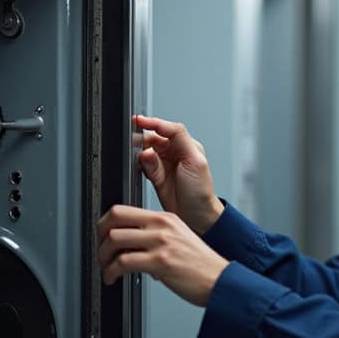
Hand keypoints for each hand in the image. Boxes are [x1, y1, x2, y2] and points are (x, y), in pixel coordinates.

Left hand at [98, 204, 228, 306]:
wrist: (219, 280)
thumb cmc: (200, 264)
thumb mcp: (179, 238)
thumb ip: (157, 234)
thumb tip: (129, 242)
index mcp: (165, 218)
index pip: (123, 210)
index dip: (105, 223)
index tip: (103, 236)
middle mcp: (162, 226)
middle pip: (114, 218)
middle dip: (99, 236)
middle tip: (101, 251)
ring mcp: (161, 242)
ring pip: (114, 239)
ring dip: (103, 257)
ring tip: (107, 268)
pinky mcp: (160, 262)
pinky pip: (123, 262)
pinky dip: (111, 272)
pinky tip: (113, 278)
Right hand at [133, 115, 222, 233]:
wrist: (196, 216)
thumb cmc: (201, 191)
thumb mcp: (196, 161)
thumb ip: (179, 143)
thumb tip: (157, 136)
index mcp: (186, 145)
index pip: (168, 128)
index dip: (153, 122)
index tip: (139, 121)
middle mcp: (174, 152)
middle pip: (153, 138)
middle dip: (144, 141)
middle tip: (137, 145)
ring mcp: (163, 164)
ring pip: (146, 151)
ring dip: (142, 155)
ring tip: (145, 163)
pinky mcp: (154, 176)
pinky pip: (142, 165)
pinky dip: (140, 166)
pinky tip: (143, 170)